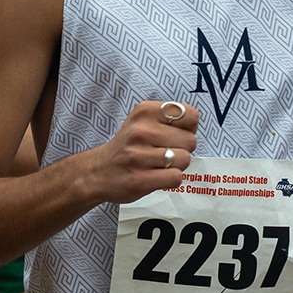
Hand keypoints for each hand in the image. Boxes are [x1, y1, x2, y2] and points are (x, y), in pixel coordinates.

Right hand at [81, 100, 199, 204]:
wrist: (98, 171)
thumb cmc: (128, 146)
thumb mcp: (142, 121)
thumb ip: (170, 119)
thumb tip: (194, 127)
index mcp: (145, 112)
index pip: (191, 115)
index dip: (189, 128)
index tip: (175, 134)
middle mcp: (141, 131)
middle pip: (191, 140)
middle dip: (183, 149)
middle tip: (164, 152)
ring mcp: (139, 156)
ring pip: (185, 159)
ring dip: (177, 166)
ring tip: (160, 165)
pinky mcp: (139, 179)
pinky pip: (176, 178)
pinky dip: (171, 180)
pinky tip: (157, 176)